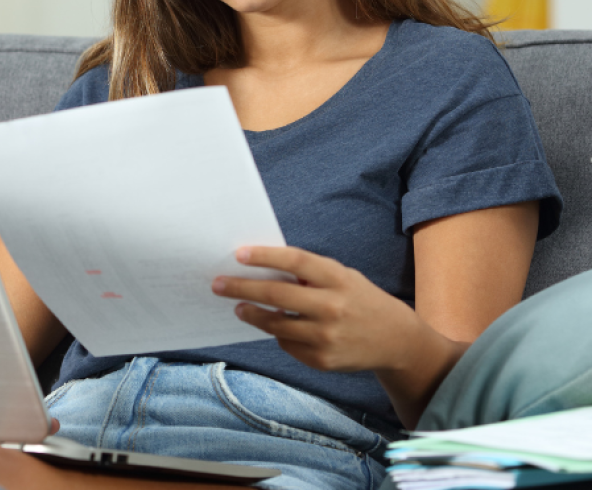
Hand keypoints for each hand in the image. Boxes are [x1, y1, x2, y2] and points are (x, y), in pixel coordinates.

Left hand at [212, 246, 423, 373]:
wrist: (396, 341)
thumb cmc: (361, 300)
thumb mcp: (344, 278)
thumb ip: (310, 274)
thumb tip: (261, 268)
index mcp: (338, 279)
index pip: (295, 262)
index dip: (265, 256)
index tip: (239, 254)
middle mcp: (332, 307)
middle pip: (277, 295)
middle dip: (241, 288)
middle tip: (218, 284)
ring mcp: (326, 336)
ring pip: (275, 325)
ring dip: (251, 314)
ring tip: (238, 307)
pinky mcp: (322, 360)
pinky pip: (287, 344)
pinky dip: (279, 333)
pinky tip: (280, 327)